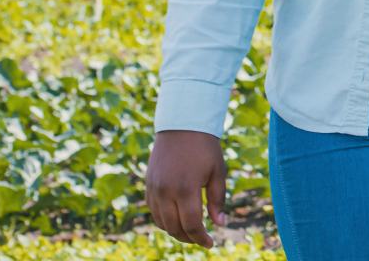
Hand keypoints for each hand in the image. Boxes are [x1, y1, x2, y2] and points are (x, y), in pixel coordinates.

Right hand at [145, 129, 228, 247]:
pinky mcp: (148, 184)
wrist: (182, 125)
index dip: (201, 238)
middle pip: (174, 228)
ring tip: (190, 231)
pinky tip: (176, 218)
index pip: (192, 225)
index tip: (211, 243)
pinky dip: (164, 220)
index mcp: (186, 188)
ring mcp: (154, 188)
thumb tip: (220, 224)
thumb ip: (218, 200)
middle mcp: (166, 191)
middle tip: (202, 238)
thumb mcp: (218, 172)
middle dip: (189, 237)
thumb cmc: (205, 147)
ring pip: (161, 222)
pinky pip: (153, 211)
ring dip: (175, 230)